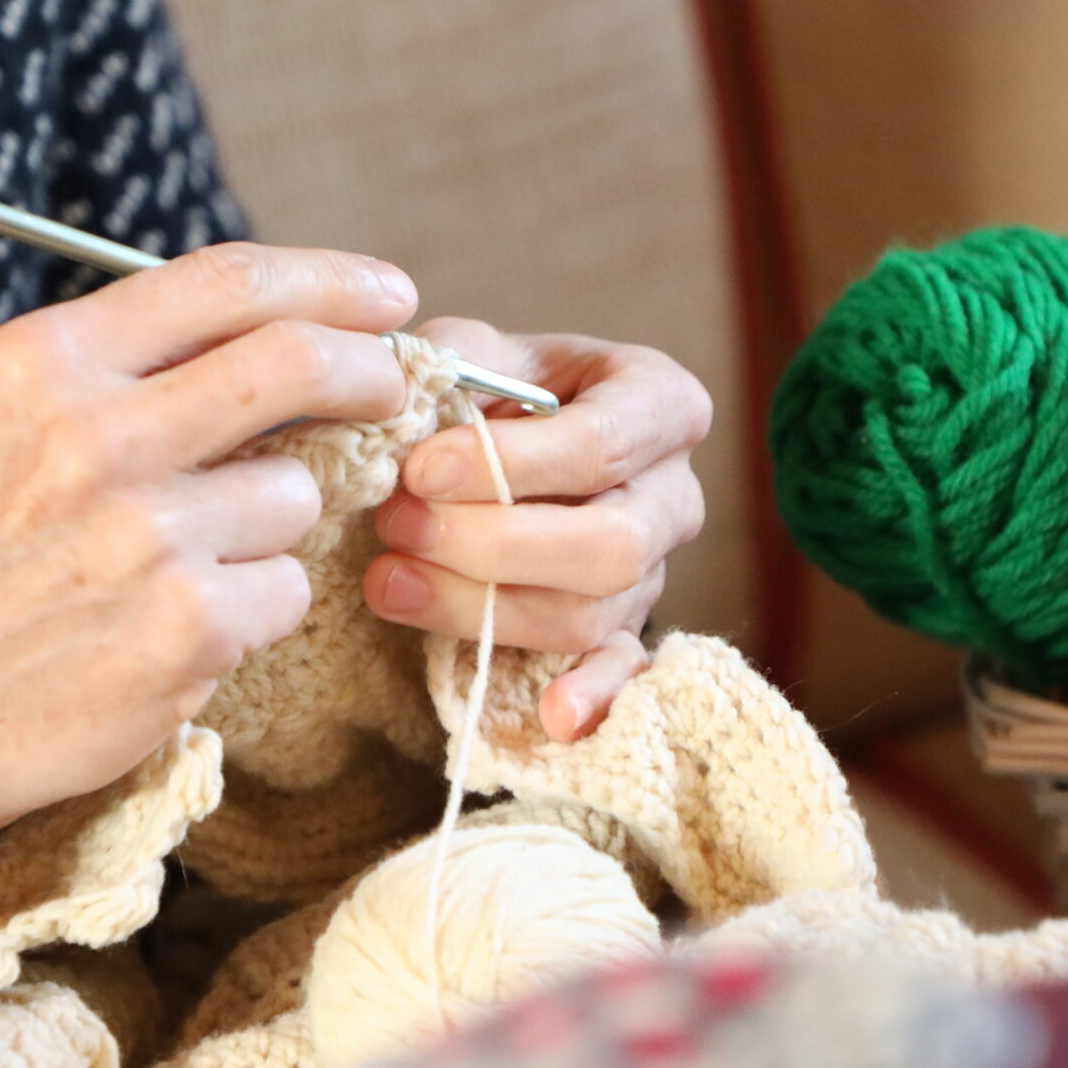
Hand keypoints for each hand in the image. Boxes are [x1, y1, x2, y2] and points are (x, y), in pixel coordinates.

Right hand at [0, 244, 415, 875]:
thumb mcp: (10, 422)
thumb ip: (129, 370)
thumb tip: (287, 330)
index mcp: (47, 363)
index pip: (226, 282)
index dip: (329, 280)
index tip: (384, 295)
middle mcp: (94, 434)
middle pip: (295, 360)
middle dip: (369, 368)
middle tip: (390, 386)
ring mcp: (145, 533)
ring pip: (297, 491)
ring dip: (276, 525)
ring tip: (190, 563)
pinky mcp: (187, 627)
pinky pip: (287, 588)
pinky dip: (258, 608)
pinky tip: (180, 628)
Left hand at [363, 320, 711, 742]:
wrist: (516, 443)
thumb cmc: (503, 390)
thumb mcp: (483, 349)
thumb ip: (454, 362)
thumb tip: (409, 402)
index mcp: (661, 404)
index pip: (600, 445)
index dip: (507, 465)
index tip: (419, 469)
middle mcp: (676, 495)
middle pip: (607, 545)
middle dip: (492, 543)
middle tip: (398, 522)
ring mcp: (655, 571)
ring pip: (590, 614)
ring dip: (483, 607)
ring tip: (391, 580)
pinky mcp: (626, 630)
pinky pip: (623, 674)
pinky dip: (593, 698)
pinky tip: (552, 717)